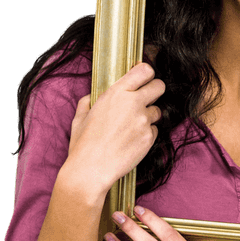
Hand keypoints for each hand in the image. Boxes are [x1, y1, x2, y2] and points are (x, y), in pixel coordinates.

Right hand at [61, 62, 163, 203]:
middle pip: (159, 86)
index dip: (146, 73)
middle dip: (154, 91)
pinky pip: (155, 129)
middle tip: (144, 99)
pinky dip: (147, 133)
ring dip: (149, 116)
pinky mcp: (150, 137)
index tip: (143, 79)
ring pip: (157, 110)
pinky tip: (131, 140)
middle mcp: (134, 103)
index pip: (145, 70)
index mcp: (116, 93)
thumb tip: (94, 97)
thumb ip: (89, 102)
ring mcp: (144, 120)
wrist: (91, 170)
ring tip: (130, 127)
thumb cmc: (83, 144)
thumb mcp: (80, 117)